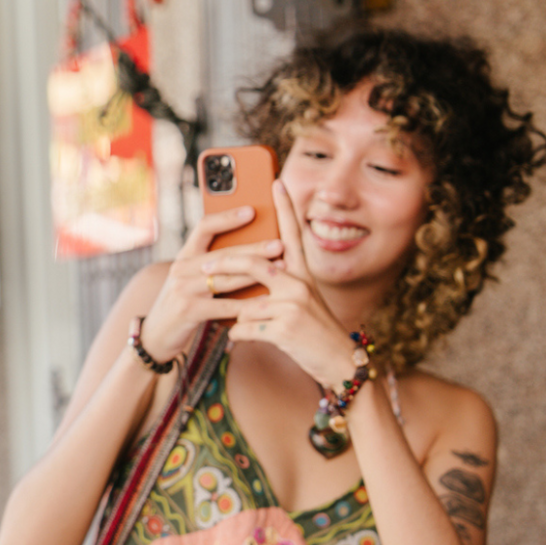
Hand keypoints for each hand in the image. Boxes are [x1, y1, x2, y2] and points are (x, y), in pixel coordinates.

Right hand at [137, 207, 279, 360]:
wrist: (157, 334)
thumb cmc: (184, 302)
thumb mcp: (191, 278)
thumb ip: (212, 264)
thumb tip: (250, 249)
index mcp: (185, 256)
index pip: (204, 227)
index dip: (227, 218)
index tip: (252, 210)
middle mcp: (182, 268)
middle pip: (223, 254)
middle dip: (254, 249)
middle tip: (279, 243)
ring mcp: (184, 289)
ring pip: (226, 278)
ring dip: (255, 273)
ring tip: (280, 268)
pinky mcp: (190, 311)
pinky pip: (225, 306)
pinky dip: (247, 304)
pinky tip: (266, 301)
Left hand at [226, 181, 356, 386]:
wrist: (339, 361)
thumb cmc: (314, 331)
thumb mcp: (303, 301)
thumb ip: (281, 285)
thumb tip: (249, 274)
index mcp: (304, 274)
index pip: (293, 235)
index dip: (285, 208)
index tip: (276, 183)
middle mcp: (300, 285)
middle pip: (253, 263)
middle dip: (225, 264)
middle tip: (206, 266)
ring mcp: (292, 306)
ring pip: (244, 303)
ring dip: (233, 315)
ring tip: (231, 321)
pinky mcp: (284, 329)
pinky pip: (244, 327)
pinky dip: (238, 334)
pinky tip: (242, 339)